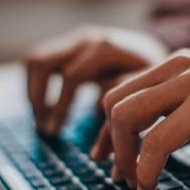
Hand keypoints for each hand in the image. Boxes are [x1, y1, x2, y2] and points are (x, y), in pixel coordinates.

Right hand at [25, 26, 167, 133]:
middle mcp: (87, 38)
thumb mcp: (148, 93)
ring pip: (35, 59)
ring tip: (42, 121)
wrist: (156, 51)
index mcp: (107, 47)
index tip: (54, 133)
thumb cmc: (155, 77)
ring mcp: (75, 38)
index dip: (62, 108)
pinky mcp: (69, 44)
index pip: (72, 77)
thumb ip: (123, 112)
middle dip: (39, 99)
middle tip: (45, 129)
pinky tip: (47, 109)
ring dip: (33, 92)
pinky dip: (36, 85)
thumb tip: (99, 151)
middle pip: (43, 63)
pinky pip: (38, 60)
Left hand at [92, 49, 189, 189]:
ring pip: (126, 117)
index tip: (105, 154)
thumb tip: (148, 137)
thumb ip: (178, 106)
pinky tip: (149, 185)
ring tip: (132, 181)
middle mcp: (179, 67)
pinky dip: (145, 168)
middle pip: (114, 101)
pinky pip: (155, 141)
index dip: (107, 127)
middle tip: (116, 172)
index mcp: (178, 64)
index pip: (122, 90)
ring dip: (123, 156)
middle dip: (109, 142)